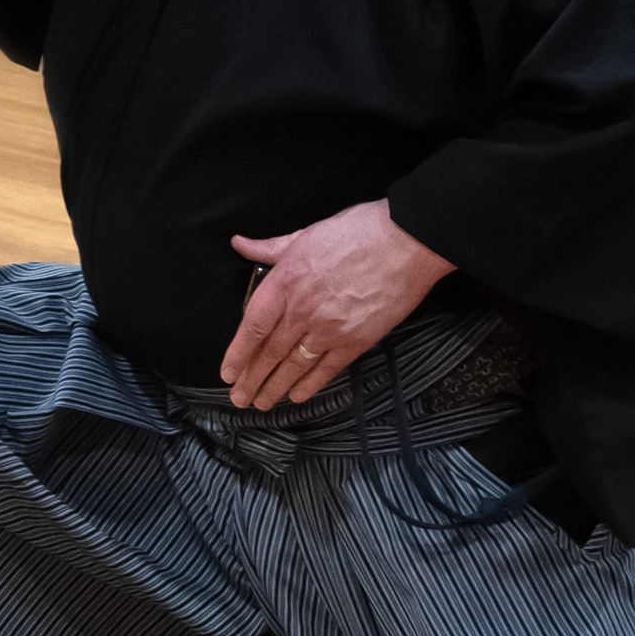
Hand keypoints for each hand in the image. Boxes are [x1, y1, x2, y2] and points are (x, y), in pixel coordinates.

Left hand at [223, 201, 455, 410]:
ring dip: (275, 387)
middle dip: (252, 379)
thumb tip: (240, 244)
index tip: (227, 372)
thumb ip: (270, 247)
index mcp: (286, 281)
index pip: (253, 326)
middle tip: (239, 399)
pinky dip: (310, 385)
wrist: (406, 242)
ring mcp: (329, 329)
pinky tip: (296, 396)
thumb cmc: (358, 232)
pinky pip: (327, 369)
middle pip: (270, 352)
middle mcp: (303, 310)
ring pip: (294, 365)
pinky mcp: (356, 340)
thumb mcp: (306, 234)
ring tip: (261, 403)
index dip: (238, 353)